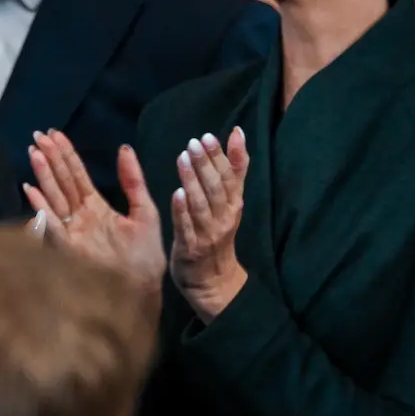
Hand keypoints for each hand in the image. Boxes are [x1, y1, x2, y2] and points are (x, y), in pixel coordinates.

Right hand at [27, 134, 164, 303]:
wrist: (144, 290)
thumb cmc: (145, 256)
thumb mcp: (145, 212)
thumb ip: (134, 182)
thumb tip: (124, 148)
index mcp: (97, 207)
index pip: (77, 175)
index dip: (66, 154)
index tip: (54, 133)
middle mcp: (80, 217)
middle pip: (62, 182)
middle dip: (50, 159)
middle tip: (38, 135)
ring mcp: (72, 232)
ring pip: (54, 198)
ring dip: (43, 176)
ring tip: (33, 153)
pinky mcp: (68, 249)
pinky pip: (52, 226)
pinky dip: (41, 209)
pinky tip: (31, 191)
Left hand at [168, 129, 248, 321]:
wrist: (213, 281)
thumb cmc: (217, 234)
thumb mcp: (230, 202)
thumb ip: (233, 170)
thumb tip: (238, 134)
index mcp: (233, 205)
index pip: (230, 177)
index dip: (221, 156)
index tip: (210, 136)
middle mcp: (224, 218)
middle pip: (217, 188)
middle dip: (207, 164)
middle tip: (195, 142)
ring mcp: (208, 234)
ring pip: (202, 205)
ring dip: (193, 181)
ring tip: (183, 158)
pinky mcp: (191, 248)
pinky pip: (187, 228)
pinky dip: (182, 211)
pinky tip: (176, 194)